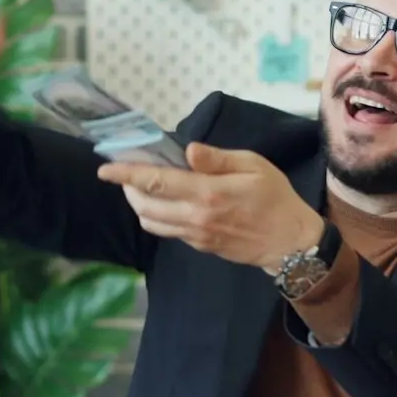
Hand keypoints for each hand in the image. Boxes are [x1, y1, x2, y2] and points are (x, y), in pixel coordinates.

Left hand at [97, 141, 324, 272]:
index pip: (156, 182)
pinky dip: (156, 216)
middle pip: (144, 204)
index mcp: (207, 193)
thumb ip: (217, 159)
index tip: (104, 169)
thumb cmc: (275, 198)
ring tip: (142, 188)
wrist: (291, 243)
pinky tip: (164, 203)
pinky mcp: (199, 246)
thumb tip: (187, 150)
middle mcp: (195, 217)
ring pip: (150, 221)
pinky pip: (167, 231)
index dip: (126, 175)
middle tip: (126, 173)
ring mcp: (195, 235)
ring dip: (139, 204)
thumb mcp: (254, 166)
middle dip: (127, 188)